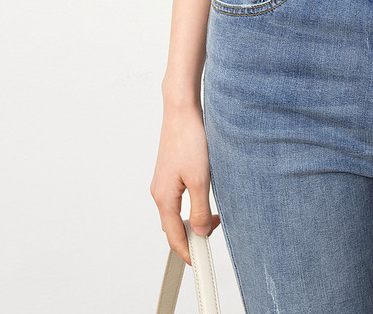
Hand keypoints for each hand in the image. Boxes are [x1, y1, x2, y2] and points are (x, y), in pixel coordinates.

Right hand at [150, 100, 220, 266]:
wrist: (182, 110)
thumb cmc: (189, 139)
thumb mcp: (200, 179)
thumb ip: (199, 210)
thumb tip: (199, 233)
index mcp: (163, 198)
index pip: (174, 236)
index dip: (187, 252)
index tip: (200, 262)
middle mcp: (159, 192)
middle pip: (173, 226)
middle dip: (191, 236)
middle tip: (212, 236)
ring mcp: (163, 181)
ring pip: (176, 212)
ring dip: (192, 219)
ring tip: (213, 218)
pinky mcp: (170, 171)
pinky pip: (178, 198)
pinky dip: (190, 205)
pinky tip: (204, 199)